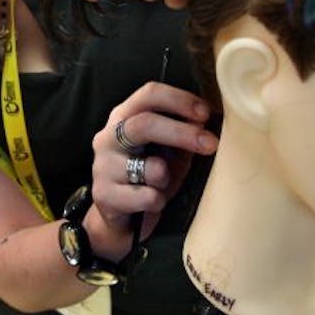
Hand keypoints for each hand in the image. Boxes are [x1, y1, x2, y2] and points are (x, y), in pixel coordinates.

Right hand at [89, 82, 217, 244]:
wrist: (120, 220)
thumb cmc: (149, 178)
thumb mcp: (169, 152)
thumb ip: (183, 134)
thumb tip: (206, 121)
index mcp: (125, 117)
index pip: (148, 94)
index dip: (179, 100)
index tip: (205, 113)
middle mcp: (109, 137)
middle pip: (144, 124)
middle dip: (182, 133)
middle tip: (211, 144)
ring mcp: (103, 166)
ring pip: (150, 167)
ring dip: (168, 177)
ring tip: (164, 184)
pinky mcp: (104, 195)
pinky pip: (147, 197)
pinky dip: (158, 201)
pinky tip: (152, 202)